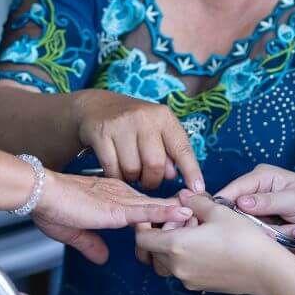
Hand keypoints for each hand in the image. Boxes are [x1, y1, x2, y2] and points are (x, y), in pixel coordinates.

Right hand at [32, 170, 191, 264]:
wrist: (40, 194)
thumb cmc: (52, 208)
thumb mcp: (75, 232)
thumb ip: (91, 244)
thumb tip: (103, 258)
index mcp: (112, 199)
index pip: (143, 209)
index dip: (162, 214)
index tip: (181, 218)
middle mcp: (120, 196)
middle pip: (155, 207)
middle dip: (177, 212)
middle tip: (202, 215)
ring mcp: (120, 201)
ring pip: (155, 208)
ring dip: (177, 213)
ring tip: (201, 215)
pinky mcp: (116, 207)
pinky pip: (144, 211)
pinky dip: (164, 213)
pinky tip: (181, 214)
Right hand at [70, 89, 204, 191]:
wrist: (96, 105)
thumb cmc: (133, 123)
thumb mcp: (155, 129)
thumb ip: (168, 151)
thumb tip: (173, 175)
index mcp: (163, 116)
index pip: (181, 148)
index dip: (191, 171)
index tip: (197, 189)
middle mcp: (144, 117)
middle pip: (155, 164)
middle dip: (153, 180)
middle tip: (148, 181)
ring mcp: (121, 124)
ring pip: (132, 169)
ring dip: (133, 178)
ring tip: (132, 171)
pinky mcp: (101, 133)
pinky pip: (112, 168)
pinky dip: (116, 176)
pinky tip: (117, 171)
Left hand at [133, 192, 287, 294]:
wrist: (266, 270)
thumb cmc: (243, 238)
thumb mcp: (218, 211)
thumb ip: (195, 202)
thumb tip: (183, 195)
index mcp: (176, 246)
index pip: (142, 239)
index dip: (146, 225)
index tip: (160, 214)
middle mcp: (177, 267)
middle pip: (152, 252)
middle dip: (161, 234)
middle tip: (184, 219)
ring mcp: (188, 280)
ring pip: (166, 263)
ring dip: (172, 247)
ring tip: (195, 232)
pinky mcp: (200, 286)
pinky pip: (182, 271)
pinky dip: (184, 258)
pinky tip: (206, 244)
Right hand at [215, 164, 294, 254]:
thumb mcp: (294, 200)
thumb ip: (268, 201)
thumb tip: (240, 202)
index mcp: (261, 176)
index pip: (235, 188)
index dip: (226, 203)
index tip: (222, 219)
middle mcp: (255, 192)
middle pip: (236, 210)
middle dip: (255, 223)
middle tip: (276, 228)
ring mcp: (258, 211)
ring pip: (247, 226)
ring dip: (268, 232)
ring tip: (292, 228)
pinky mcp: (263, 226)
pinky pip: (258, 236)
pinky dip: (273, 238)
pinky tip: (291, 233)